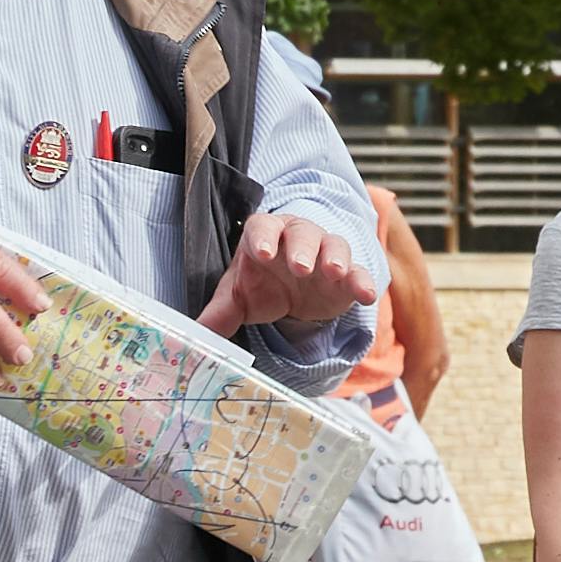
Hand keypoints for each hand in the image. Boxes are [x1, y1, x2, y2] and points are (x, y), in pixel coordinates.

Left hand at [199, 207, 368, 339]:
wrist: (290, 293)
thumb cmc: (261, 284)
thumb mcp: (239, 298)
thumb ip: (219, 313)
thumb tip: (194, 334)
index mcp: (265, 235)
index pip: (263, 227)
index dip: (263, 238)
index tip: (262, 254)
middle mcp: (297, 238)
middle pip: (302, 232)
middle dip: (302, 248)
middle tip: (300, 267)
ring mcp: (325, 254)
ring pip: (334, 245)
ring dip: (335, 257)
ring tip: (334, 271)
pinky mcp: (346, 276)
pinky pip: (358, 272)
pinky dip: (363, 281)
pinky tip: (365, 294)